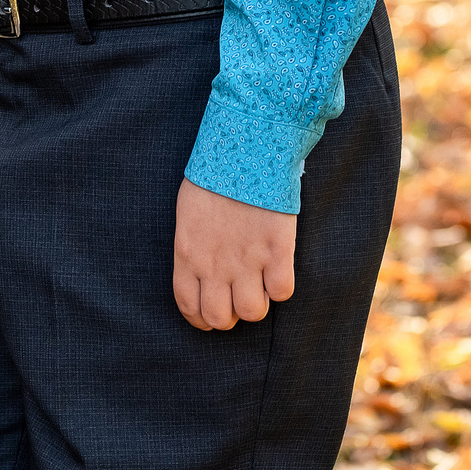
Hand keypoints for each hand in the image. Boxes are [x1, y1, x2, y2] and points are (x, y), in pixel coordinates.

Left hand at [173, 179, 295, 329]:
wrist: (246, 150)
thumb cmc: (214, 177)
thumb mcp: (189, 215)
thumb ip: (193, 248)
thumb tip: (200, 271)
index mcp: (188, 254)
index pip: (188, 307)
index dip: (201, 319)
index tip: (210, 315)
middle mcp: (215, 265)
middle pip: (220, 318)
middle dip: (229, 315)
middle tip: (237, 299)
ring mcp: (247, 260)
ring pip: (252, 312)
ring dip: (256, 303)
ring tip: (258, 284)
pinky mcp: (277, 251)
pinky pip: (282, 292)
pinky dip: (281, 286)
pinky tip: (277, 269)